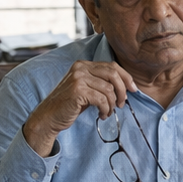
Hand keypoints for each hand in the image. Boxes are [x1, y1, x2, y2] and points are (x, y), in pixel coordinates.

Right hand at [22, 61, 137, 156]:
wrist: (49, 117)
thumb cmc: (70, 105)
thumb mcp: (86, 89)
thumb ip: (101, 83)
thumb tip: (126, 86)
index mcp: (83, 65)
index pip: (112, 66)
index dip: (126, 77)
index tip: (133, 89)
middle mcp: (80, 68)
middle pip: (113, 74)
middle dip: (122, 90)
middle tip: (122, 104)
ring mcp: (78, 78)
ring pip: (109, 89)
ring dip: (112, 104)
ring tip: (108, 112)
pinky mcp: (78, 91)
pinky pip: (102, 99)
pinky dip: (106, 109)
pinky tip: (102, 115)